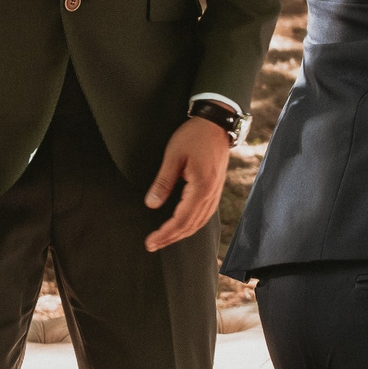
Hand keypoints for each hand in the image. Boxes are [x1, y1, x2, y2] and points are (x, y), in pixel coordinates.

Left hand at [144, 118, 232, 252]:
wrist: (217, 123)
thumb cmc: (194, 136)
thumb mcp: (174, 156)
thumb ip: (163, 182)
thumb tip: (152, 204)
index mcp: (201, 187)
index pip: (181, 220)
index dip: (165, 233)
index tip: (150, 242)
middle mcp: (211, 194)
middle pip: (191, 225)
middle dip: (171, 238)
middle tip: (152, 245)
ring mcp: (216, 192)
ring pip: (199, 222)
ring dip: (182, 234)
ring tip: (165, 239)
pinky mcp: (215, 188)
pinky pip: (205, 214)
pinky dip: (192, 224)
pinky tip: (183, 226)